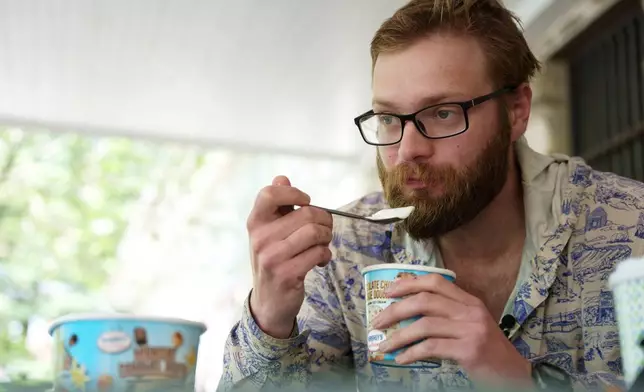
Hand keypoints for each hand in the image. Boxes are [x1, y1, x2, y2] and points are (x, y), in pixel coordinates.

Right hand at [247, 175, 332, 338]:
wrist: (268, 301)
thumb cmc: (273, 261)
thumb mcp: (269, 232)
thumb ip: (277, 206)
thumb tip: (282, 178)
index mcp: (256, 222)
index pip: (270, 194)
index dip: (294, 193)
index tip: (305, 201)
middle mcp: (260, 238)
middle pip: (306, 213)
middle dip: (324, 220)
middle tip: (324, 230)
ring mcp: (272, 257)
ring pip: (315, 232)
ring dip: (327, 238)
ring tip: (323, 245)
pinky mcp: (287, 274)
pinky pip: (318, 253)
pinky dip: (325, 255)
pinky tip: (320, 260)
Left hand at [372, 274, 531, 385]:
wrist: (513, 374)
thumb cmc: (486, 350)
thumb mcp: (469, 325)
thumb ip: (446, 315)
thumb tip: (406, 313)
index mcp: (469, 301)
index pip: (435, 281)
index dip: (408, 283)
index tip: (388, 291)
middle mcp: (470, 311)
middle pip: (424, 300)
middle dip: (395, 310)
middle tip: (377, 321)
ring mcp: (470, 330)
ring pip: (424, 325)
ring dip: (398, 336)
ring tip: (384, 346)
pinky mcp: (469, 350)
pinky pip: (431, 348)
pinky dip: (412, 353)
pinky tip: (401, 358)